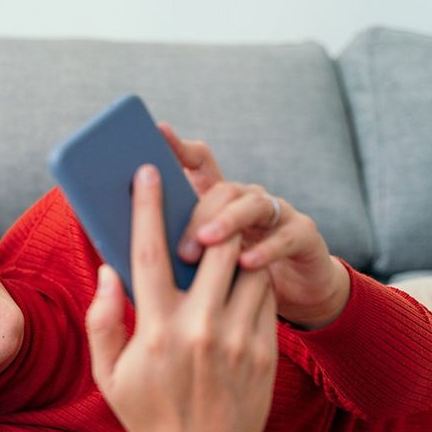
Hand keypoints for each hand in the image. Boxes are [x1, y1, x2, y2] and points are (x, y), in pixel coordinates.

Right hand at [85, 164, 277, 431]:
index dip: (147, 206)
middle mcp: (200, 330)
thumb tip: (110, 270)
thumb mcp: (109, 373)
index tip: (147, 172)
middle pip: (215, 247)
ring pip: (249, 266)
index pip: (148, 252)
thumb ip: (103, 318)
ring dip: (237, 244)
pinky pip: (265, 296)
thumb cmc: (147, 413)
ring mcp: (238, 340)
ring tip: (223, 238)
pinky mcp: (265, 351)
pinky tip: (239, 277)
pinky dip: (253, 277)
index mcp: (155, 331)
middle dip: (210, 215)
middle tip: (201, 201)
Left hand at [161, 124, 349, 329]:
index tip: (157, 133)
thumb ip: (173, 251)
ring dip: (227, 223)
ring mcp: (278, 214)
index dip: (180, 147)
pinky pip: (285, 236)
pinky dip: (265, 249)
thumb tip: (127, 250)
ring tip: (206, 243)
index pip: (200, 163)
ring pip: (253, 205)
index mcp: (218, 203)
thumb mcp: (203, 266)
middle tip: (179, 246)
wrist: (293, 298)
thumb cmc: (233, 284)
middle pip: (223, 189)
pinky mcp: (304, 236)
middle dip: (198, 213)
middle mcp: (248, 199)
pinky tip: (246, 262)